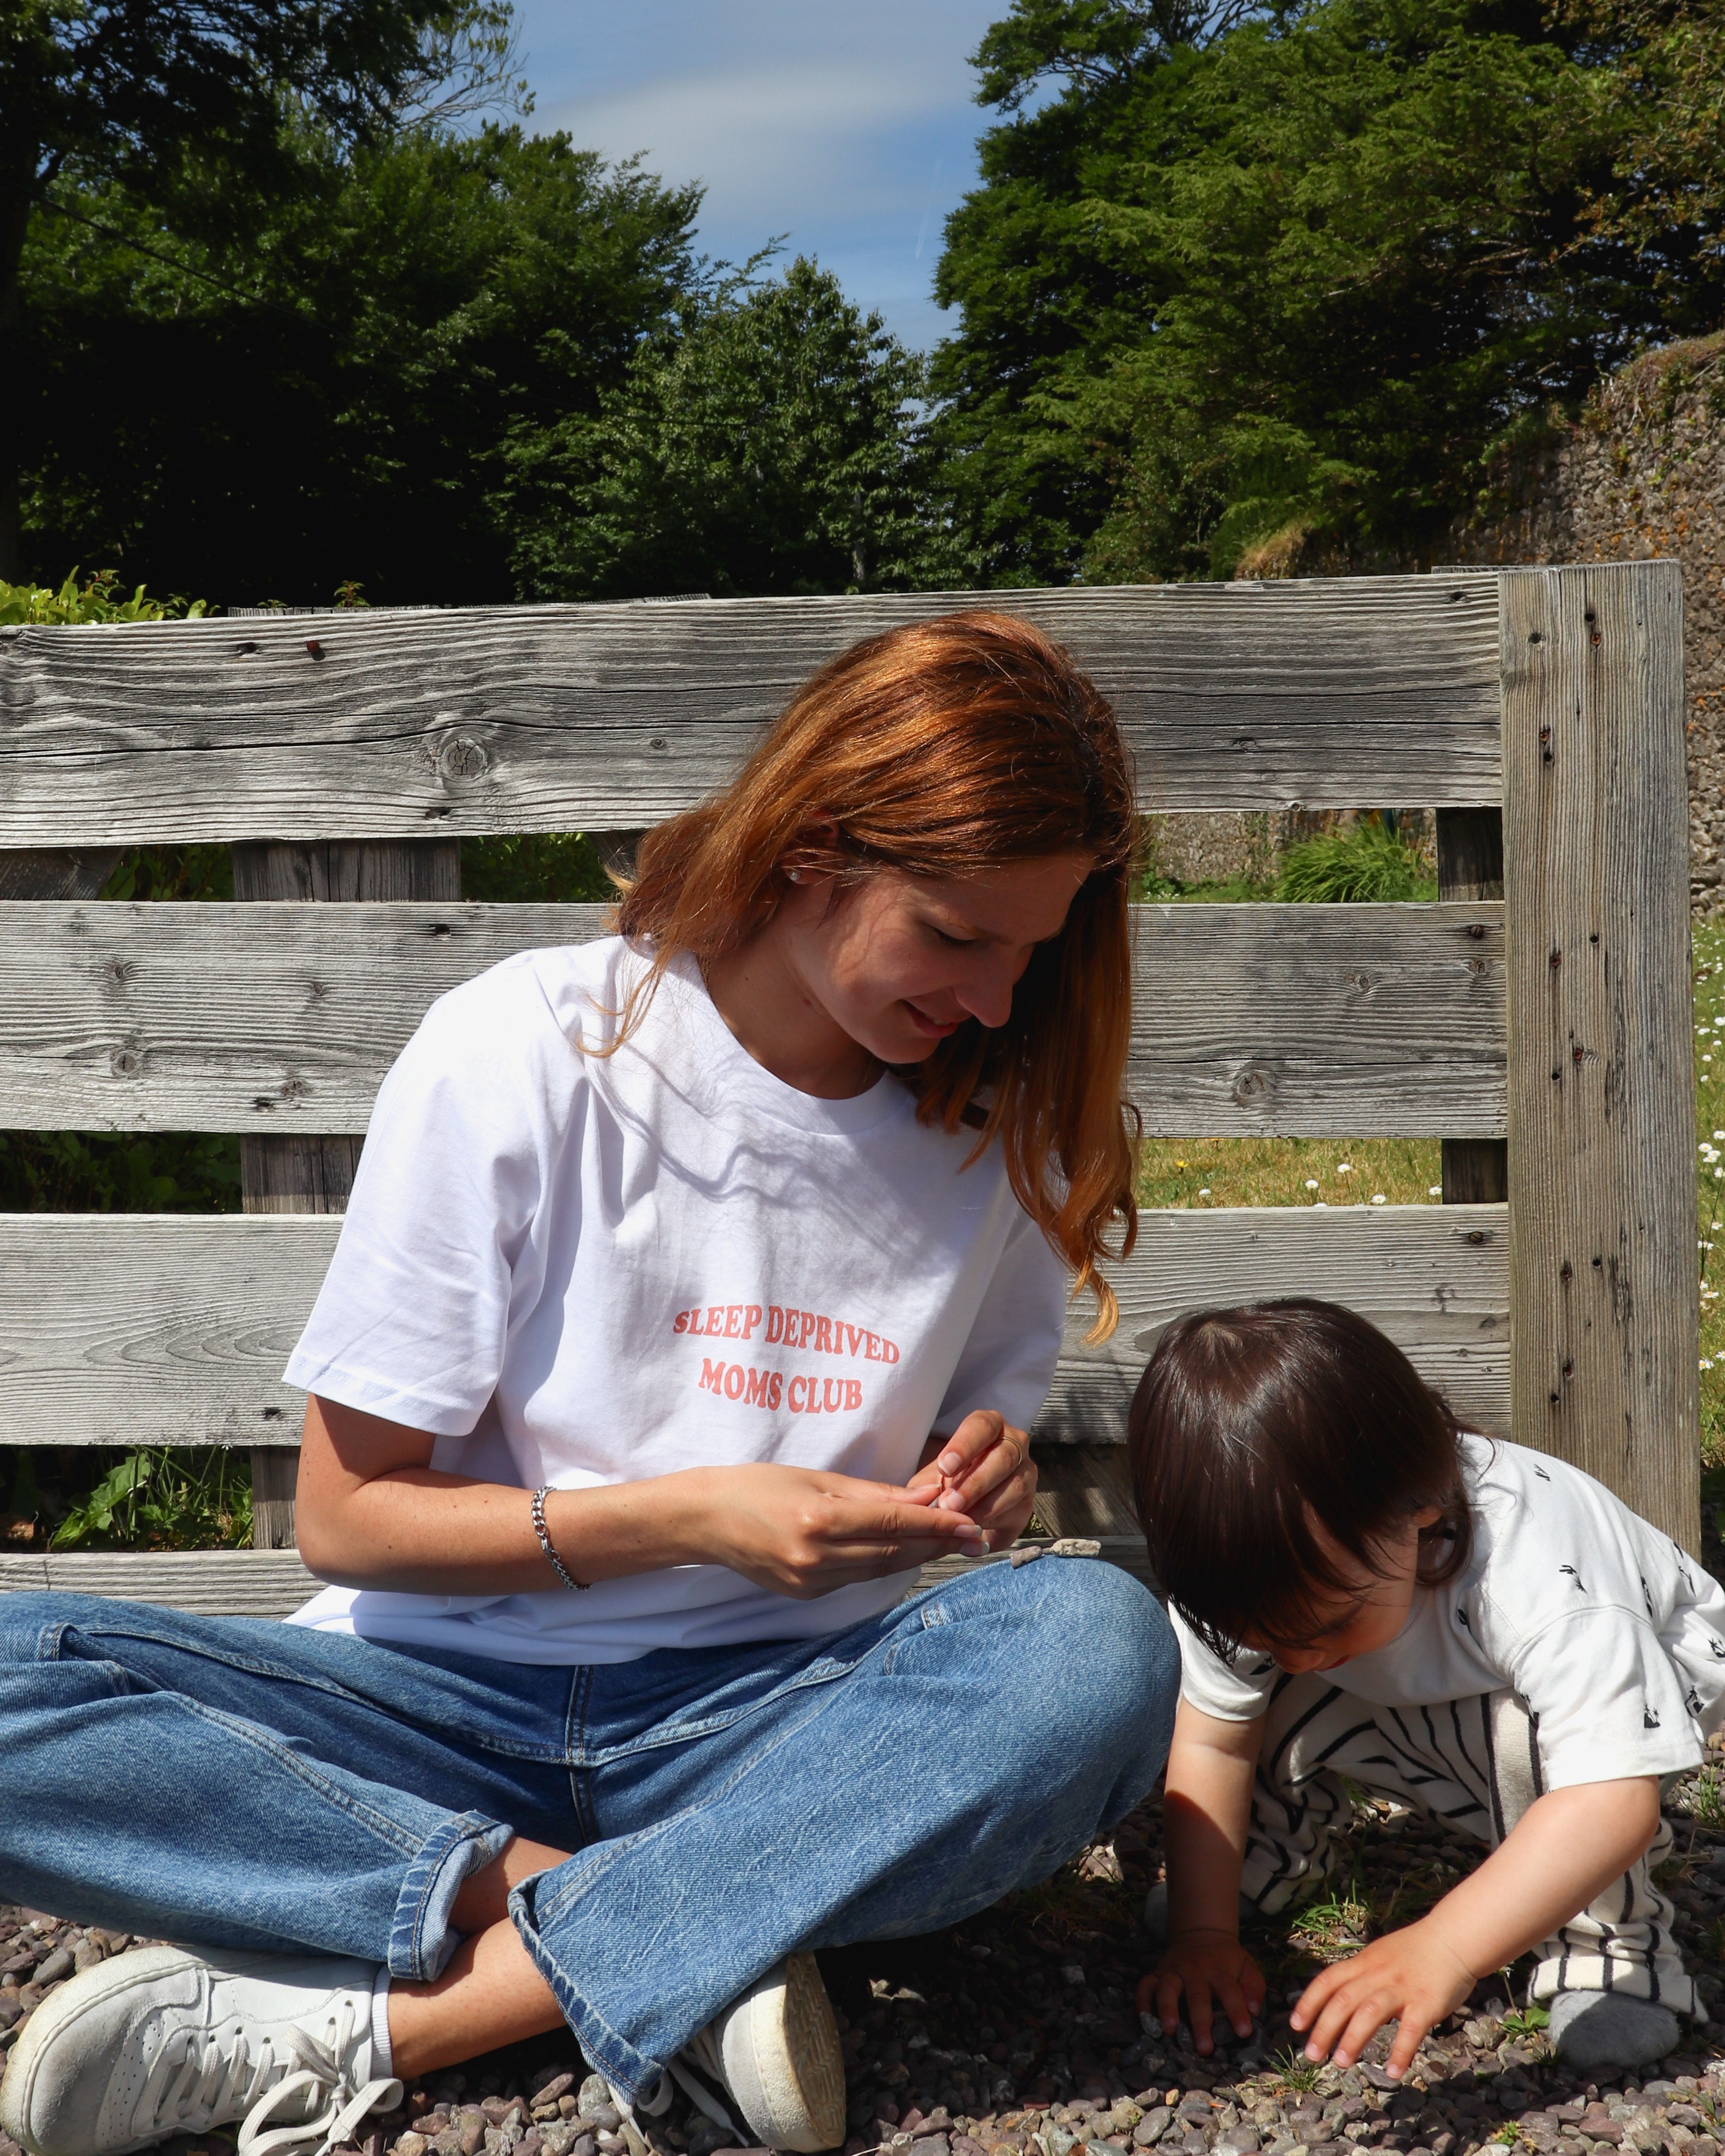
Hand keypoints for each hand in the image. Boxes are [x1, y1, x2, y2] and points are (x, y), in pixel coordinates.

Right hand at [692, 1462, 987, 1598]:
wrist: (706, 1520)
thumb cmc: (759, 1486)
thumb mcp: (817, 1478)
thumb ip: (873, 1494)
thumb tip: (925, 1498)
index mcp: (819, 1521)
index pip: (894, 1524)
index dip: (936, 1524)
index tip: (970, 1522)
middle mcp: (816, 1557)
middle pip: (893, 1552)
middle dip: (937, 1543)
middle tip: (975, 1534)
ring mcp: (810, 1581)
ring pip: (880, 1569)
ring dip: (917, 1556)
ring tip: (950, 1543)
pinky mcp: (806, 1594)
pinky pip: (856, 1578)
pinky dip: (883, 1563)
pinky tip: (905, 1552)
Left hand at [910, 1410, 1036, 1549]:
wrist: (968, 1515)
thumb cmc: (949, 1484)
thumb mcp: (933, 1479)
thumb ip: (929, 1484)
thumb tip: (924, 1495)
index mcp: (989, 1427)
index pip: (982, 1426)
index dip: (964, 1445)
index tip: (945, 1467)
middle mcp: (1014, 1443)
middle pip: (1003, 1455)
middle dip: (975, 1482)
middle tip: (949, 1502)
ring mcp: (1026, 1473)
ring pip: (1015, 1484)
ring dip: (985, 1504)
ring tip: (960, 1518)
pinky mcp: (1028, 1503)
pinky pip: (1017, 1509)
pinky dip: (993, 1519)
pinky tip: (973, 1528)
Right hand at [1136, 1932, 1264, 2055]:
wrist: (1202, 1934)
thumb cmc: (1227, 1960)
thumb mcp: (1247, 1966)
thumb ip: (1254, 1987)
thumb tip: (1254, 2011)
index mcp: (1219, 1970)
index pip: (1230, 1990)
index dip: (1237, 2011)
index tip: (1244, 2032)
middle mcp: (1194, 1970)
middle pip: (1197, 1996)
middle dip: (1200, 2022)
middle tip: (1204, 2048)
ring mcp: (1173, 1971)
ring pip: (1166, 1989)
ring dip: (1167, 2009)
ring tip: (1169, 2031)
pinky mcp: (1157, 1973)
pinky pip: (1144, 1986)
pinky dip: (1142, 2002)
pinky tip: (1144, 2020)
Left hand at [1289, 1918, 1476, 2077]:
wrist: (1454, 1938)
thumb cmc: (1416, 1950)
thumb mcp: (1381, 1955)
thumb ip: (1362, 1975)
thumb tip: (1341, 1999)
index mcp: (1365, 1962)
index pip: (1329, 1980)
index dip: (1309, 2002)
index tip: (1295, 2024)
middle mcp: (1378, 1974)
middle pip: (1344, 2000)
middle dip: (1324, 2028)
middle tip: (1311, 2055)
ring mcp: (1402, 1989)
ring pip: (1370, 2012)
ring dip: (1353, 2038)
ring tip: (1340, 2063)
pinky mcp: (1426, 2003)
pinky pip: (1411, 2029)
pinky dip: (1400, 2051)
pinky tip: (1393, 2072)